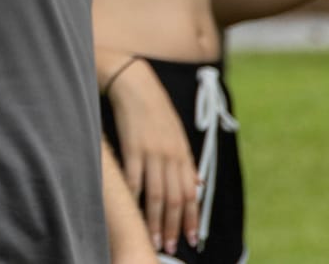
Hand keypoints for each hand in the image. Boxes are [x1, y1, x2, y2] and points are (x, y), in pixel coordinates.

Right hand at [109, 60, 200, 256]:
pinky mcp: (131, 147)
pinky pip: (134, 178)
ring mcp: (151, 152)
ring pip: (156, 195)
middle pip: (175, 199)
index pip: (191, 193)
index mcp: (182, 153)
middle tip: (170, 246)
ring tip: (153, 238)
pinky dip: (134, 197)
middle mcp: (170, 155)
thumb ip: (187, 161)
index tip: (191, 238)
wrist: (134, 82)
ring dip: (155, 220)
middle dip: (174, 226)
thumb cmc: (155, 107)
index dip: (192, 218)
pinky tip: (133, 211)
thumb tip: (197, 184)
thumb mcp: (177, 132)